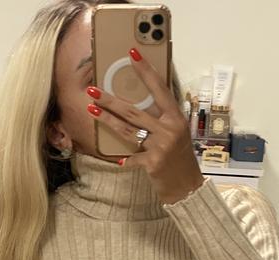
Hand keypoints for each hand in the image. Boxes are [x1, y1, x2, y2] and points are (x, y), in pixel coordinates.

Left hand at [85, 47, 203, 204]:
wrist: (187, 186)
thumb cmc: (179, 157)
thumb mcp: (176, 133)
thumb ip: (162, 119)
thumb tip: (139, 105)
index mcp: (176, 117)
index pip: (159, 88)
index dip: (145, 71)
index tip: (132, 54)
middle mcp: (169, 129)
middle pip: (134, 111)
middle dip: (111, 100)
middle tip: (92, 89)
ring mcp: (161, 146)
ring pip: (128, 131)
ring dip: (107, 120)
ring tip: (91, 109)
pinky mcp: (153, 163)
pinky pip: (132, 159)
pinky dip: (124, 160)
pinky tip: (115, 159)